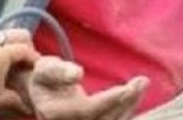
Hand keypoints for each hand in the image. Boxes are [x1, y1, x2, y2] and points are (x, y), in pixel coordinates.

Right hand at [27, 57, 146, 119]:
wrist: (41, 95)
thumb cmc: (45, 77)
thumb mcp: (46, 68)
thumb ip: (59, 71)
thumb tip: (78, 73)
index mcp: (55, 113)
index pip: (88, 110)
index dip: (109, 100)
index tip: (126, 88)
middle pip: (105, 119)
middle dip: (126, 101)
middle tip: (142, 80)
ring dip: (130, 105)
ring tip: (142, 82)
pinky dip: (127, 110)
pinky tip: (137, 93)